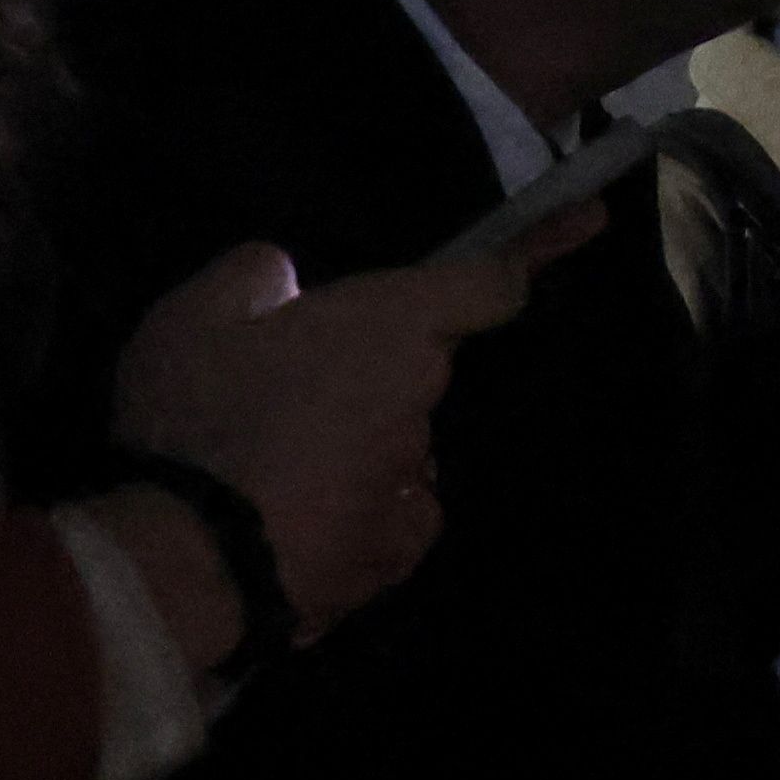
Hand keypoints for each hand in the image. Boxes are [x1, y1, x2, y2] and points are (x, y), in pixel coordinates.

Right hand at [103, 234, 537, 645]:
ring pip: (399, 446)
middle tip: (277, 390)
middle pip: (416, 371)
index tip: (590, 220)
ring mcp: (418, 485)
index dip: (533, 252)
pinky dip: (351, 511)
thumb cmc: (195, 418)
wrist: (189, 559)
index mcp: (391, 328)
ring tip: (266, 464)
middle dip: (366, 373)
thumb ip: (251, 277)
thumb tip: (284, 276)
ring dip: (355, 446)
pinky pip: (387, 513)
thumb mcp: (192, 317)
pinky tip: (288, 517)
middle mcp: (423, 402)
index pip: (488, 283)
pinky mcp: (396, 553)